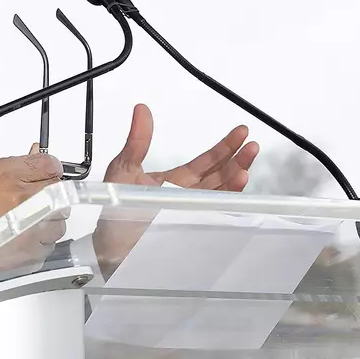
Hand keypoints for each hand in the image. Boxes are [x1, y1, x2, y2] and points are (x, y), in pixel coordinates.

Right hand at [0, 148, 63, 265]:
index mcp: (11, 177)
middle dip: (50, 196)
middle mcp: (25, 202)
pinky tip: (19, 240)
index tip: (47, 175)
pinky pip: (48, 245)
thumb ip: (15, 165)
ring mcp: (32, 230)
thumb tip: (35, 154)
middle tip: (33, 202)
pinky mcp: (32, 253)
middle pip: (60, 193)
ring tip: (23, 224)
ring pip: (58, 222)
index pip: (51, 165)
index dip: (50, 170)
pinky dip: (38, 243)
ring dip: (46, 222)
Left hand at [92, 104, 259, 271]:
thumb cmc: (113, 211)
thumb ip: (138, 141)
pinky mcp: (189, 227)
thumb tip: (142, 110)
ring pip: (219, 194)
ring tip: (245, 168)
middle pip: (219, 176)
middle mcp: (186, 196)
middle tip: (251, 145)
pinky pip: (212, 214)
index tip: (240, 133)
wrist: (107, 248)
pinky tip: (234, 193)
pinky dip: (224, 204)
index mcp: (174, 181)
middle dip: (237, 160)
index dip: (224, 147)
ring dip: (234, 180)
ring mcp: (189, 213)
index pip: (205, 162)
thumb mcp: (124, 168)